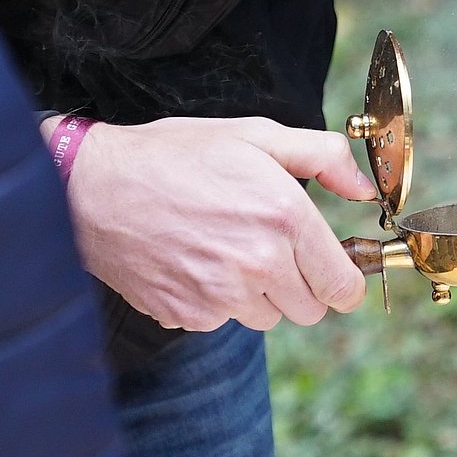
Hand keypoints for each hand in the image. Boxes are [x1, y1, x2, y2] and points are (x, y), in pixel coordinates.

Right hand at [53, 116, 378, 332]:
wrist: (92, 187)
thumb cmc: (174, 155)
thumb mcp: (254, 135)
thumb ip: (322, 157)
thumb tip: (364, 190)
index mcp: (285, 218)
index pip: (344, 288)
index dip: (343, 281)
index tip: (332, 270)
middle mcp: (259, 264)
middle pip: (310, 310)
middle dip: (299, 284)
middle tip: (267, 246)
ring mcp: (222, 296)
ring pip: (267, 317)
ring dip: (257, 293)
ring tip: (222, 247)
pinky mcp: (189, 315)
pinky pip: (222, 321)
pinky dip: (214, 299)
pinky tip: (192, 261)